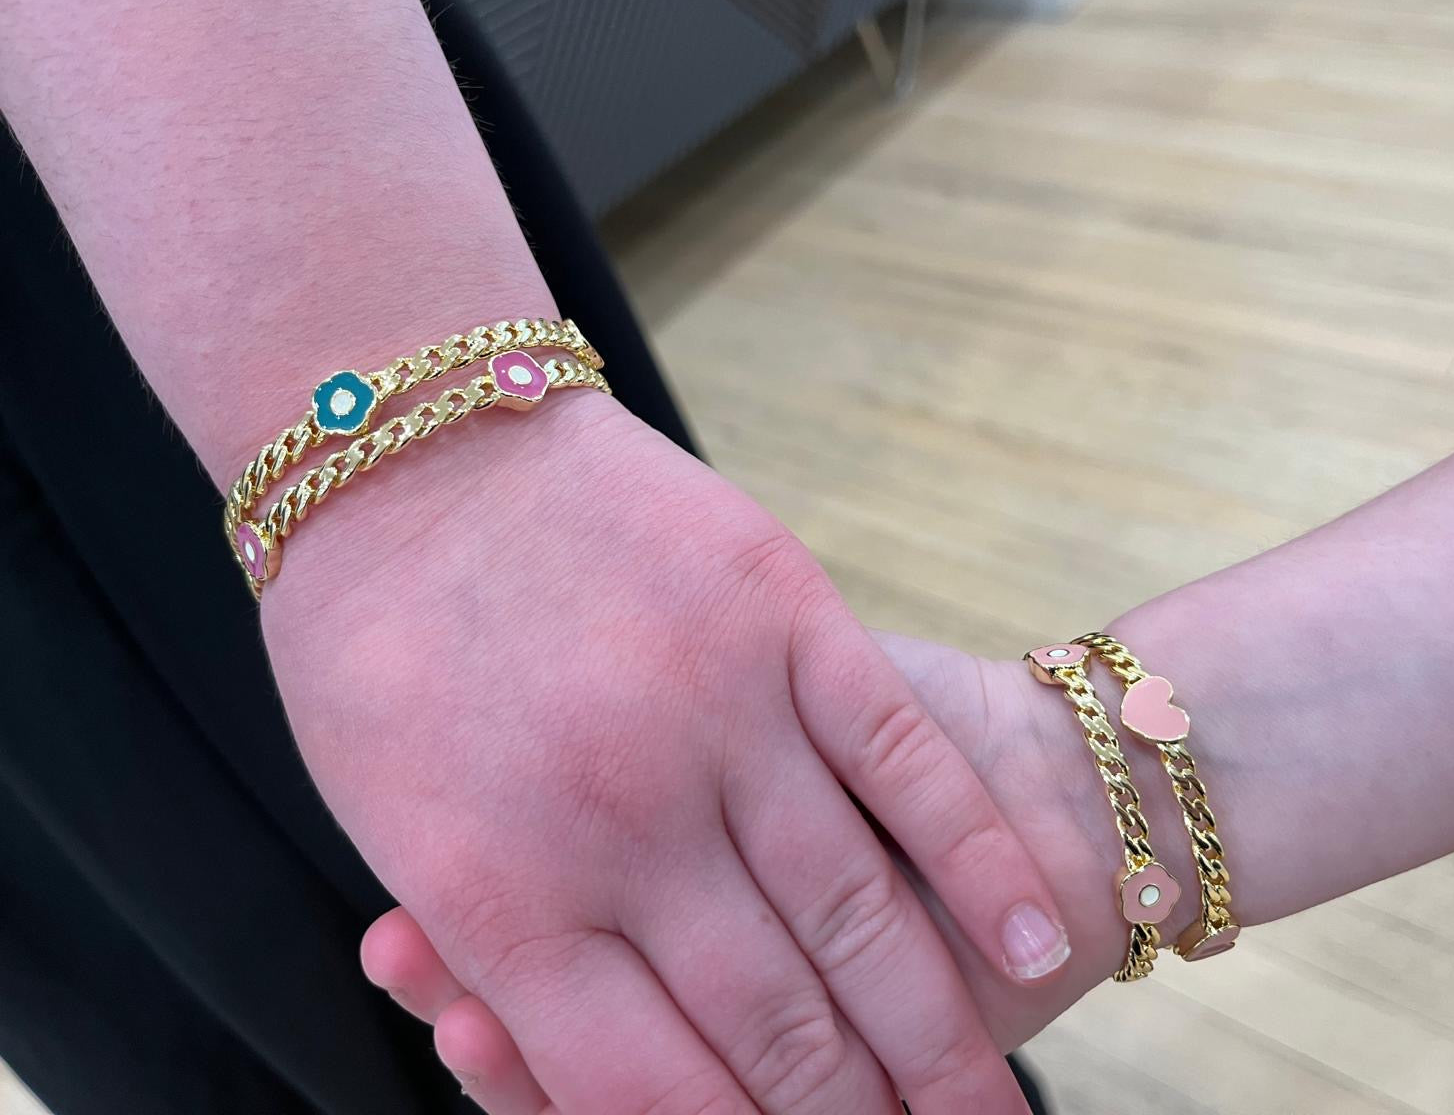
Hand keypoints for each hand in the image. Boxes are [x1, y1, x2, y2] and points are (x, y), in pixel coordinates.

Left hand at [263, 392, 1071, 1114]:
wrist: (415, 447)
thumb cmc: (378, 651)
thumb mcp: (393, 826)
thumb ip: (491, 949)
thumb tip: (563, 1070)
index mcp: (499, 895)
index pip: (648, 1096)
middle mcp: (617, 825)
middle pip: (769, 1032)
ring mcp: (713, 716)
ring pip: (854, 918)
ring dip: (936, 1039)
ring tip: (983, 1113)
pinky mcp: (788, 621)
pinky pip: (904, 764)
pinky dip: (981, 866)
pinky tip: (1033, 944)